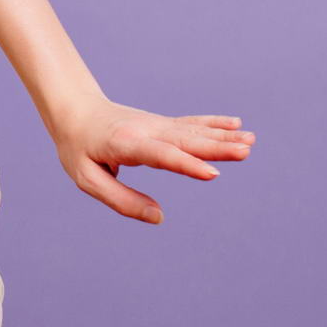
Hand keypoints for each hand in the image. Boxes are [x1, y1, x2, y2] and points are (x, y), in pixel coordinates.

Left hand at [50, 95, 255, 224]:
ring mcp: (156, 125)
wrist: (75, 109)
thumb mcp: (88, 179)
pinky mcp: (162, 125)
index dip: (186, 165)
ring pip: (193, 131)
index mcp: (126, 144)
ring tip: (251, 141)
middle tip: (246, 152)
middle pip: (185, 140)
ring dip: (222, 137)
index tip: (212, 174)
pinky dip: (214, 124)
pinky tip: (236, 125)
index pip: (160, 155)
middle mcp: (147, 130)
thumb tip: (159, 217)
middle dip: (216, 148)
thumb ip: (121, 200)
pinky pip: (191, 125)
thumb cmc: (79, 148)